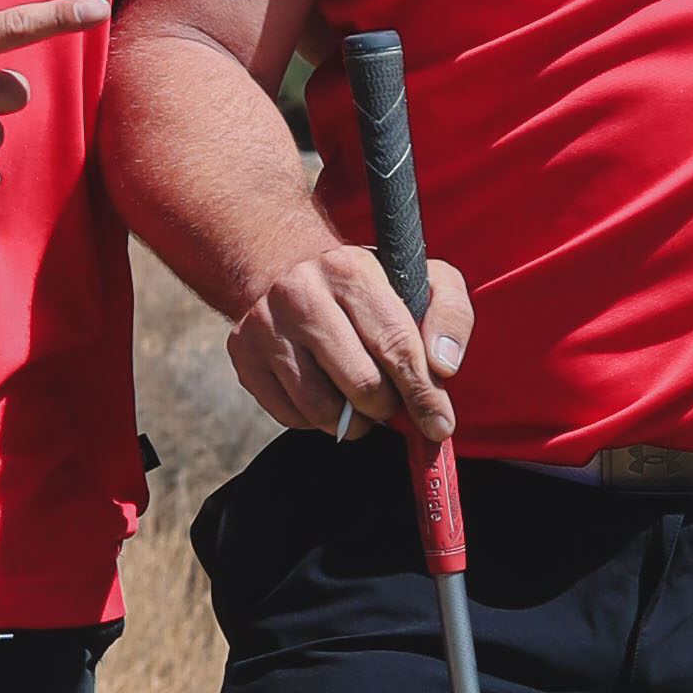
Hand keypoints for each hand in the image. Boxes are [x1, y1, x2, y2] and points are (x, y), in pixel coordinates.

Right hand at [229, 239, 473, 446]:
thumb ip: (450, 316)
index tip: (439, 424)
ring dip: (353, 421)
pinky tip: (327, 394)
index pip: (396, 347)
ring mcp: (266, 326)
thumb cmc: (367, 286)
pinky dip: (317, 420)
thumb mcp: (422, 280)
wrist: (286, 267)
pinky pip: (290, 416)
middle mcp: (300, 293)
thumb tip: (444, 369)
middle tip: (391, 400)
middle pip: (360, 385)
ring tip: (361, 402)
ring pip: (322, 409)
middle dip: (386, 406)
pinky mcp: (243, 354)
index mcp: (350, 270)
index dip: (422, 394)